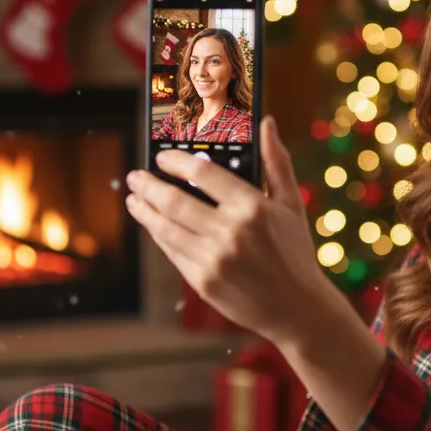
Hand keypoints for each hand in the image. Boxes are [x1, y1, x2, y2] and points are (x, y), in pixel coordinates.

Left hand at [124, 116, 327, 343]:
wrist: (296, 307)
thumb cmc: (293, 251)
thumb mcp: (290, 203)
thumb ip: (276, 161)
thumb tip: (267, 123)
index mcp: (252, 207)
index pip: (203, 173)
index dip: (176, 162)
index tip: (162, 157)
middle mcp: (231, 232)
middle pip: (175, 201)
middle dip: (148, 186)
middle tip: (136, 177)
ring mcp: (214, 259)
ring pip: (166, 228)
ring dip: (144, 210)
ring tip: (134, 199)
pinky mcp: (204, 282)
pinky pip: (172, 252)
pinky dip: (159, 235)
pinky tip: (153, 225)